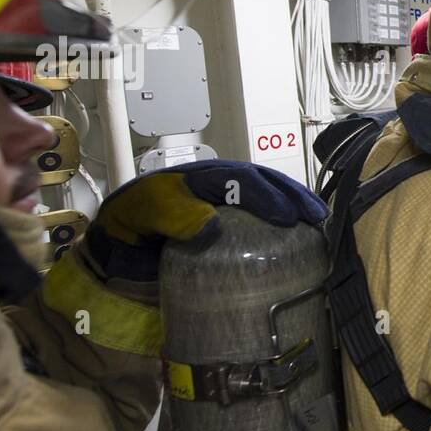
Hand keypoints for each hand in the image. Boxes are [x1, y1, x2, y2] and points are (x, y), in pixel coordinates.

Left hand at [85, 160, 326, 283]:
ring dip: (293, 208)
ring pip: (266, 199)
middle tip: (315, 216)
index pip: (240, 181)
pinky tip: (298, 243)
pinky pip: (258, 227)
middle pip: (263, 184)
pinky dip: (282, 230)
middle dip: (292, 197)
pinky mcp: (227, 235)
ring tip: (317, 224)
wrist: (114, 250)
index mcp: (200, 181)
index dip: (266, 195)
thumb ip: (172, 214)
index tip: (287, 216)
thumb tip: (213, 225)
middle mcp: (218, 191)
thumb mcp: (143, 214)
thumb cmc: (129, 226)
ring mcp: (225, 211)